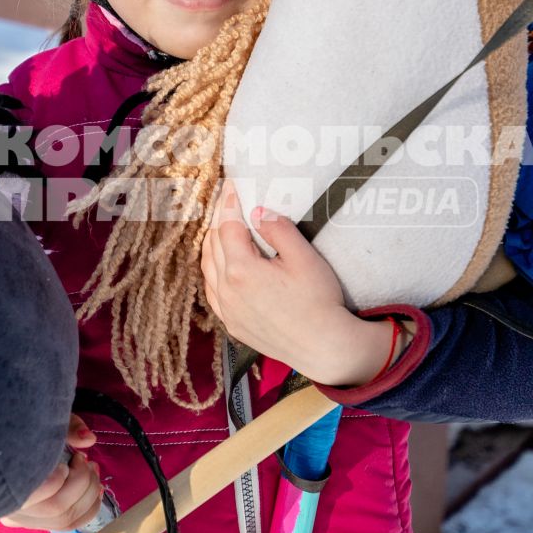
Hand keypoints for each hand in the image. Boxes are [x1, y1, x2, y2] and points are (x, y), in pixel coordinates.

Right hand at [0, 414, 102, 530]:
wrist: (4, 439)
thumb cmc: (23, 426)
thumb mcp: (43, 417)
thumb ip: (66, 426)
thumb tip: (88, 439)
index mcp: (0, 480)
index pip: (34, 494)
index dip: (59, 478)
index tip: (71, 455)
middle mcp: (8, 507)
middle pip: (55, 508)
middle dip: (82, 483)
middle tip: (86, 460)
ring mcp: (21, 518)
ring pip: (64, 520)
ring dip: (89, 494)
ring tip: (91, 470)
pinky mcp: (36, 522)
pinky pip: (67, 525)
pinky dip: (89, 508)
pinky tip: (94, 488)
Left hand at [201, 181, 397, 386]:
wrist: (324, 347)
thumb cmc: (320, 302)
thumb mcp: (304, 259)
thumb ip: (279, 231)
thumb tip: (259, 212)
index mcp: (242, 270)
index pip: (228, 226)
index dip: (229, 202)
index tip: (231, 185)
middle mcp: (227, 290)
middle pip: (213, 244)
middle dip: (219, 218)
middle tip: (226, 200)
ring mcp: (227, 310)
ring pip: (208, 268)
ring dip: (212, 243)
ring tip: (222, 226)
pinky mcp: (233, 324)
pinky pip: (213, 291)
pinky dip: (213, 270)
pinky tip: (222, 264)